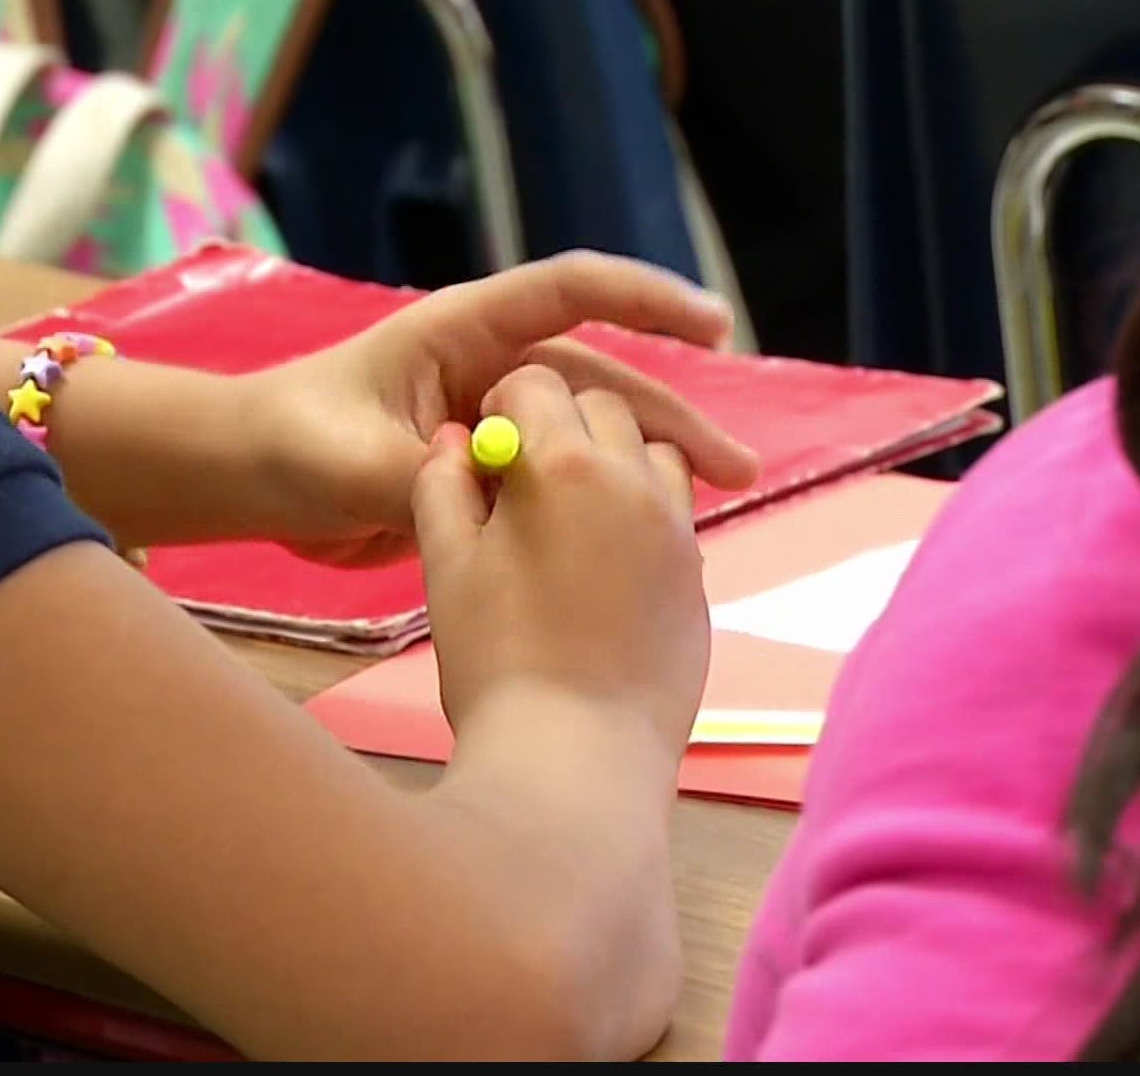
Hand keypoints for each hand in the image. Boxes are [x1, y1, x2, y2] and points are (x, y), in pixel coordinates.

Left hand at [247, 252, 760, 566]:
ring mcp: (491, 424)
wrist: (250, 483)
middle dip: (670, 417)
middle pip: (600, 382)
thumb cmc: (289, 442)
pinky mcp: (484, 476)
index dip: (646, 299)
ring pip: (586, 443)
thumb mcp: (352, 461)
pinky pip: (556, 487)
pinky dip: (599, 507)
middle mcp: (489, 371)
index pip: (570, 293)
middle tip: (736, 466)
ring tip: (718, 504)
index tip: (714, 327)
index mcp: (462, 334)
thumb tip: (495, 504)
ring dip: (646, 469)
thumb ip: (425, 478)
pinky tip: (646, 539)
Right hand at [412, 365, 709, 754]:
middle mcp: (635, 480)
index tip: (486, 446)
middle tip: (525, 479)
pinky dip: (642, 512)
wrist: (576, 758)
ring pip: (652, 452)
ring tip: (572, 515)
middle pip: (603, 406)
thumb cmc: (496, 662)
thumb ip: (442, 487)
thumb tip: (454, 441)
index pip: (537, 381)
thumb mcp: (446, 566)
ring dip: (613, 459)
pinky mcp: (696, 578)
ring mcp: (677, 530)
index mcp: (565, 462)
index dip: (502, 404)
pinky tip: (603, 564)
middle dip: (562, 422)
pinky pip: (674, 515)